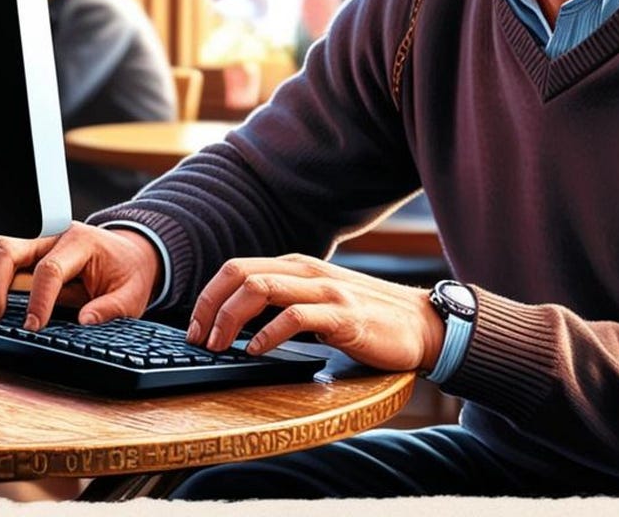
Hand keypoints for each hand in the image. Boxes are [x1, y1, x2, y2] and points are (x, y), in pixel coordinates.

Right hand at [0, 221, 160, 330]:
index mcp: (78, 241)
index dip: (38, 299)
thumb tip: (86, 320)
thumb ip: (112, 307)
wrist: (124, 252)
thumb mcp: (132, 292)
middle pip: (5, 248)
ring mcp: (24, 239)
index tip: (33, 326)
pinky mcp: (10, 249)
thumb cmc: (124, 272)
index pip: (49, 267)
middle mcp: (46, 234)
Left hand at [187, 253, 445, 372]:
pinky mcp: (343, 316)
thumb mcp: (322, 300)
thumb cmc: (370, 316)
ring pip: (261, 288)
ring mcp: (326, 291)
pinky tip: (255, 351)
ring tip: (218, 345)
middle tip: (198, 337)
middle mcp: (308, 272)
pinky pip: (294, 317)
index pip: (238, 268)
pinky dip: (267, 334)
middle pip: (240, 273)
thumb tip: (244, 321)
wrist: (422, 324)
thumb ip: (289, 300)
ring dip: (229, 318)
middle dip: (210, 305)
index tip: (196, 326)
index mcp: (299, 267)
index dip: (209, 296)